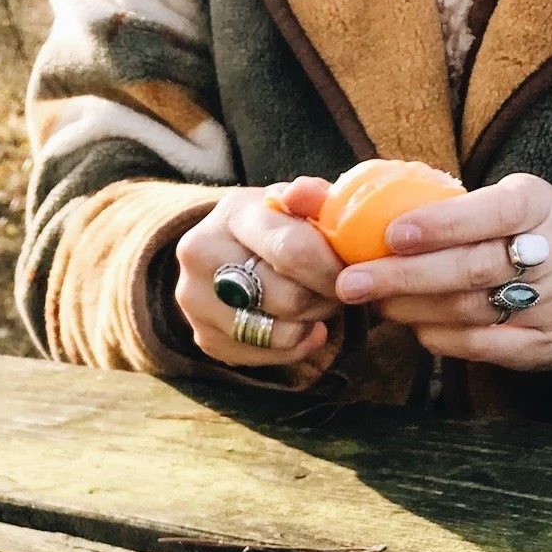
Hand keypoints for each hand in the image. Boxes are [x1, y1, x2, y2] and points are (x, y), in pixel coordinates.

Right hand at [175, 179, 341, 367]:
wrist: (225, 249)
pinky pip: (267, 357)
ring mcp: (196, 300)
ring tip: (316, 305)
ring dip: (311, 323)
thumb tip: (310, 194)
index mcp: (232, 214)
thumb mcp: (296, 202)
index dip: (333, 269)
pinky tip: (300, 327)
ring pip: (279, 333)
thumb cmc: (276, 225)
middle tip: (337, 290)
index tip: (355, 272)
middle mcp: (202, 255)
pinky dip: (294, 346)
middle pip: (288, 298)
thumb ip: (315, 197)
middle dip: (326, 299)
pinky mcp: (203, 337)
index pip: (291, 250)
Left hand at [334, 174, 551, 370]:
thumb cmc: (513, 232)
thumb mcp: (491, 202)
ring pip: (469, 310)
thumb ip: (420, 200)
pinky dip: (437, 336)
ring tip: (374, 302)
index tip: (392, 234)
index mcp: (535, 206)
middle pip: (472, 268)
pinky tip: (412, 324)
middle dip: (406, 277)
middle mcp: (550, 254)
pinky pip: (478, 345)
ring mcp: (549, 304)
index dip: (442, 224)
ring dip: (412, 308)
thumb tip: (307, 195)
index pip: (491, 213)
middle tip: (351, 282)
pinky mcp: (540, 345)